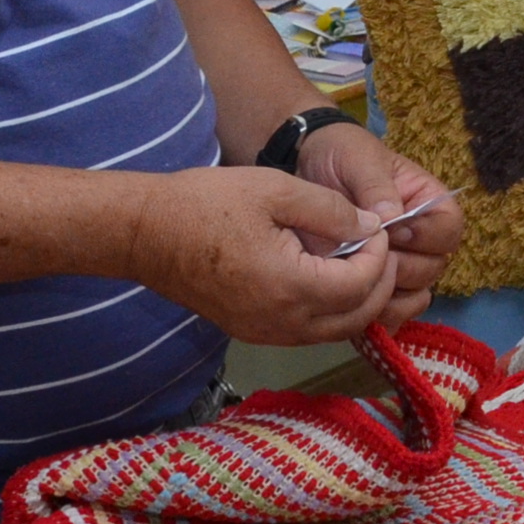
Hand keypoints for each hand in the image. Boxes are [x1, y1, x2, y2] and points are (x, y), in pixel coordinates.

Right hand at [142, 165, 402, 345]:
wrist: (144, 233)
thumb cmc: (206, 203)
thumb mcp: (275, 190)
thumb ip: (330, 211)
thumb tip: (370, 227)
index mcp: (291, 287)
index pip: (362, 286)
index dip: (379, 256)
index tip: (376, 227)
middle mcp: (282, 324)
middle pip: (356, 319)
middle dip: (378, 284)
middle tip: (378, 247)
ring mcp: (265, 333)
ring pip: (334, 332)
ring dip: (356, 301)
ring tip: (357, 260)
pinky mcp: (251, 332)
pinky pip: (307, 332)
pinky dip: (329, 310)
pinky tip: (326, 277)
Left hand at [294, 121, 464, 320]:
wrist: (305, 169)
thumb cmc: (341, 156)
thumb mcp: (358, 158)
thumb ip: (376, 185)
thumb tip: (392, 217)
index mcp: (428, 202)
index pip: (449, 228)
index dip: (425, 235)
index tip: (392, 230)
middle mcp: (421, 238)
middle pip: (435, 268)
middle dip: (401, 266)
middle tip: (366, 254)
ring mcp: (400, 265)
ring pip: (416, 296)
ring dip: (388, 294)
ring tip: (354, 278)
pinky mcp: (376, 286)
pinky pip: (392, 314)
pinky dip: (376, 315)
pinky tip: (350, 301)